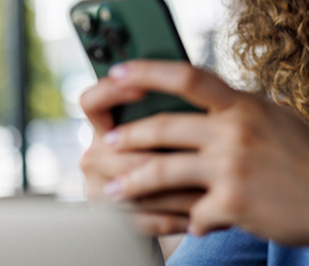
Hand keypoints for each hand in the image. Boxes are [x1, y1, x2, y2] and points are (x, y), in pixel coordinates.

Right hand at [79, 74, 200, 233]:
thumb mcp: (177, 128)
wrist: (168, 202)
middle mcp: (95, 155)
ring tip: (215, 191)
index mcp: (105, 126)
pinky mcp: (113, 221)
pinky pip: (144, 220)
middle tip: (207, 152)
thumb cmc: (182, 153)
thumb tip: (198, 94)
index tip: (142, 88)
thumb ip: (177, 112)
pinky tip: (201, 216)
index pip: (92, 101)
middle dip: (168, 153)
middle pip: (124, 151)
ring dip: (179, 191)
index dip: (111, 92)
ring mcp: (100, 189)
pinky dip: (175, 218)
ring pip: (137, 188)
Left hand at [95, 61, 308, 264]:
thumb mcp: (278, 119)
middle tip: (105, 144)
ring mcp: (233, 167)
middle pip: (163, 126)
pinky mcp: (233, 203)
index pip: (187, 76)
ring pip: (162, 171)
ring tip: (111, 190)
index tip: (116, 73)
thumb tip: (206, 97)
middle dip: (127, 136)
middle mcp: (236, 131)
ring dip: (130, 182)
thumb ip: (241, 108)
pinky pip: (193, 214)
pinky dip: (190, 221)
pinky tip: (190, 225)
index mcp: (245, 105)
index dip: (146, 72)